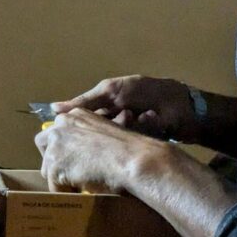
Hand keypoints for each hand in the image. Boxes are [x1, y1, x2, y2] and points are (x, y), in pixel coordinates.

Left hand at [34, 108, 167, 192]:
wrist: (133, 158)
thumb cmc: (129, 149)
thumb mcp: (106, 133)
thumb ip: (90, 137)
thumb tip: (84, 153)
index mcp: (76, 114)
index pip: (57, 130)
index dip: (62, 148)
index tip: (71, 159)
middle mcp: (62, 123)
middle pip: (42, 143)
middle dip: (52, 159)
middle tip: (66, 173)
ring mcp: (56, 142)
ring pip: (47, 166)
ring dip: (59, 178)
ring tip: (77, 186)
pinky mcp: (55, 162)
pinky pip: (53, 184)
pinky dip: (64, 192)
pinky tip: (79, 193)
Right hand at [52, 76, 198, 142]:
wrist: (183, 105)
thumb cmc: (146, 92)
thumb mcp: (111, 91)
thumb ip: (84, 100)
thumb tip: (53, 108)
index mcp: (102, 109)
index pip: (81, 122)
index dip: (79, 129)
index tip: (74, 135)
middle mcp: (112, 123)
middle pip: (98, 133)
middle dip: (113, 125)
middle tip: (128, 114)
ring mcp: (127, 135)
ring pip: (115, 140)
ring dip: (130, 126)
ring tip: (144, 115)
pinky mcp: (140, 145)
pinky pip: (132, 144)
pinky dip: (144, 129)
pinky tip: (154, 119)